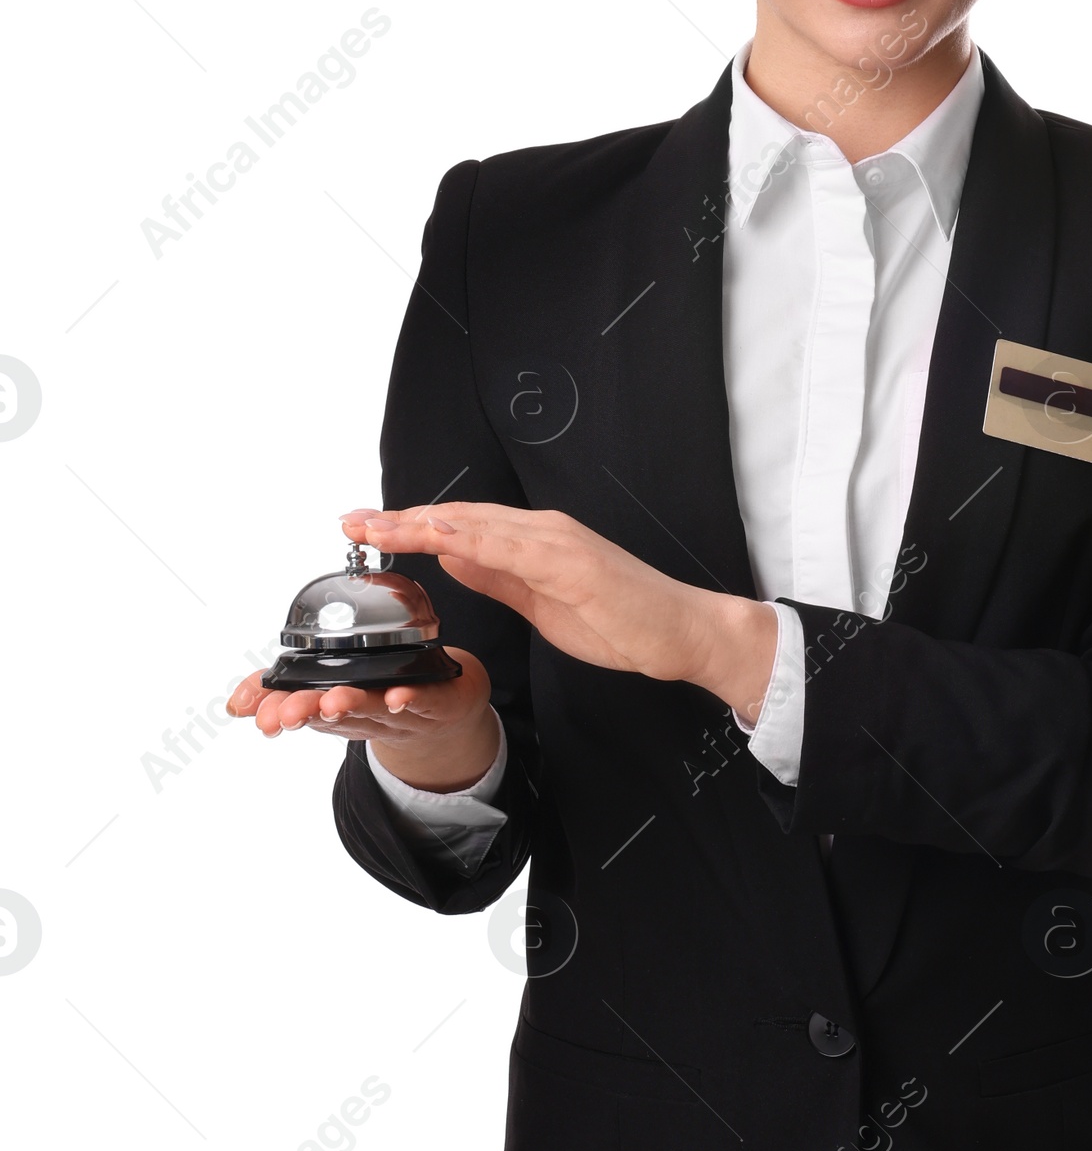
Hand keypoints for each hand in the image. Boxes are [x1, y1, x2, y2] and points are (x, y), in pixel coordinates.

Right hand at [226, 646, 502, 792]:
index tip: (260, 716)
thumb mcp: (322, 691)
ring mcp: (400, 711)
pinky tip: (400, 697)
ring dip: (352, 706)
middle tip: (288, 715)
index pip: (300, 708)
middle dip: (309, 713)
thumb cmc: (377, 691)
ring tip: (333, 703)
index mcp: (332, 707)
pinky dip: (411, 700)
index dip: (278, 711)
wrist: (445, 710)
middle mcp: (363, 713)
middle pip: (333, 714)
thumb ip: (278, 690)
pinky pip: (425, 701)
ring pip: (373, 707)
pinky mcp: (436, 703)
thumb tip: (237, 702)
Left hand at [339, 503, 778, 722]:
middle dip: (401, 519)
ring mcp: (558, 542)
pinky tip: (437, 534)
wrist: (682, 632)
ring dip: (422, 521)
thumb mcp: (542, 602)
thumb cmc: (625, 621)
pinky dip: (470, 537)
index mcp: (535, 542)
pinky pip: (512, 547)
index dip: (410, 526)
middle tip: (350, 520)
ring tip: (377, 526)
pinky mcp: (573, 563)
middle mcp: (543, 531)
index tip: (366, 530)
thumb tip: (452, 556)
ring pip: (476, 523)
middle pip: (458, 517)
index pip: (460, 528)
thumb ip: (498, 576)